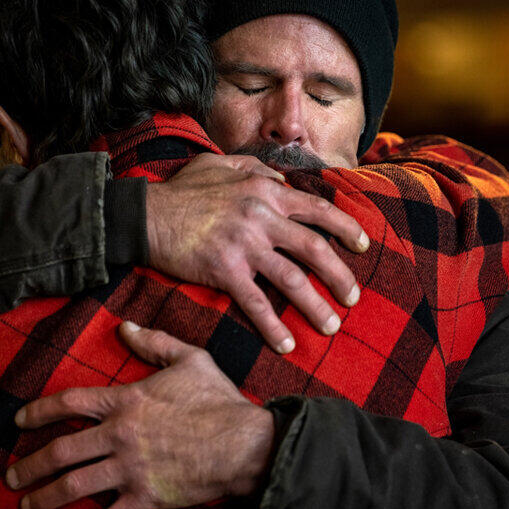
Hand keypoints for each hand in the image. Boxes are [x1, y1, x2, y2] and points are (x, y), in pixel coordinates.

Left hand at [6, 322, 274, 508]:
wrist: (245, 443)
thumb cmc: (219, 400)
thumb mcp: (190, 358)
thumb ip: (154, 341)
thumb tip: (125, 327)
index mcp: (127, 401)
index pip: (69, 402)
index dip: (38, 411)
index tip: (19, 421)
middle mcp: (120, 435)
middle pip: (61, 451)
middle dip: (30, 465)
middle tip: (12, 475)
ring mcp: (131, 469)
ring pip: (74, 486)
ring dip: (44, 497)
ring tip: (26, 503)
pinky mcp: (147, 498)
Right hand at [145, 153, 367, 353]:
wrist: (146, 215)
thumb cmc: (182, 190)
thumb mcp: (222, 164)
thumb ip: (256, 168)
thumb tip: (283, 180)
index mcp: (265, 189)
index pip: (317, 209)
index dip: (345, 228)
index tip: (362, 245)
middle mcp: (261, 216)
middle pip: (315, 248)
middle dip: (340, 275)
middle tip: (354, 297)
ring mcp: (245, 244)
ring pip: (293, 280)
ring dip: (316, 307)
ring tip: (331, 326)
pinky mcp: (225, 270)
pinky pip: (256, 303)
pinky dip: (273, 327)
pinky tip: (286, 344)